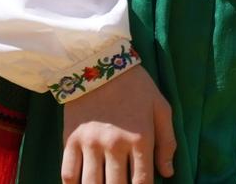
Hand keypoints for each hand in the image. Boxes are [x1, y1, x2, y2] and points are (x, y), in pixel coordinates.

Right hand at [61, 64, 174, 183]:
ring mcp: (90, 144)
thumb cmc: (136, 87)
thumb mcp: (161, 108)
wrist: (99, 63)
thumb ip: (167, 142)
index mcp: (140, 137)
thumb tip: (168, 173)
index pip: (142, 181)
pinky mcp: (70, 140)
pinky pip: (68, 175)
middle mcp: (114, 144)